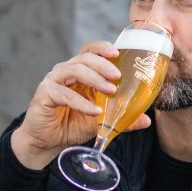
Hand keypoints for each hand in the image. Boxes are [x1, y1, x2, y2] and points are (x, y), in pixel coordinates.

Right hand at [10, 40, 151, 168]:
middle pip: (84, 57)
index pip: (90, 51)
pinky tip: (93, 111)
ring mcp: (53, 81)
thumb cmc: (72, 125)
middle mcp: (65, 72)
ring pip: (74, 70)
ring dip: (95, 79)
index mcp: (79, 72)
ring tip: (110, 91)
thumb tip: (146, 120)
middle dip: (103, 64)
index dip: (102, 48)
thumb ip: (121, 118)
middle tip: (118, 76)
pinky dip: (81, 102)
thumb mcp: (101, 121)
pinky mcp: (44, 94)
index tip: (118, 53)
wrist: (47, 142)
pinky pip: (64, 94)